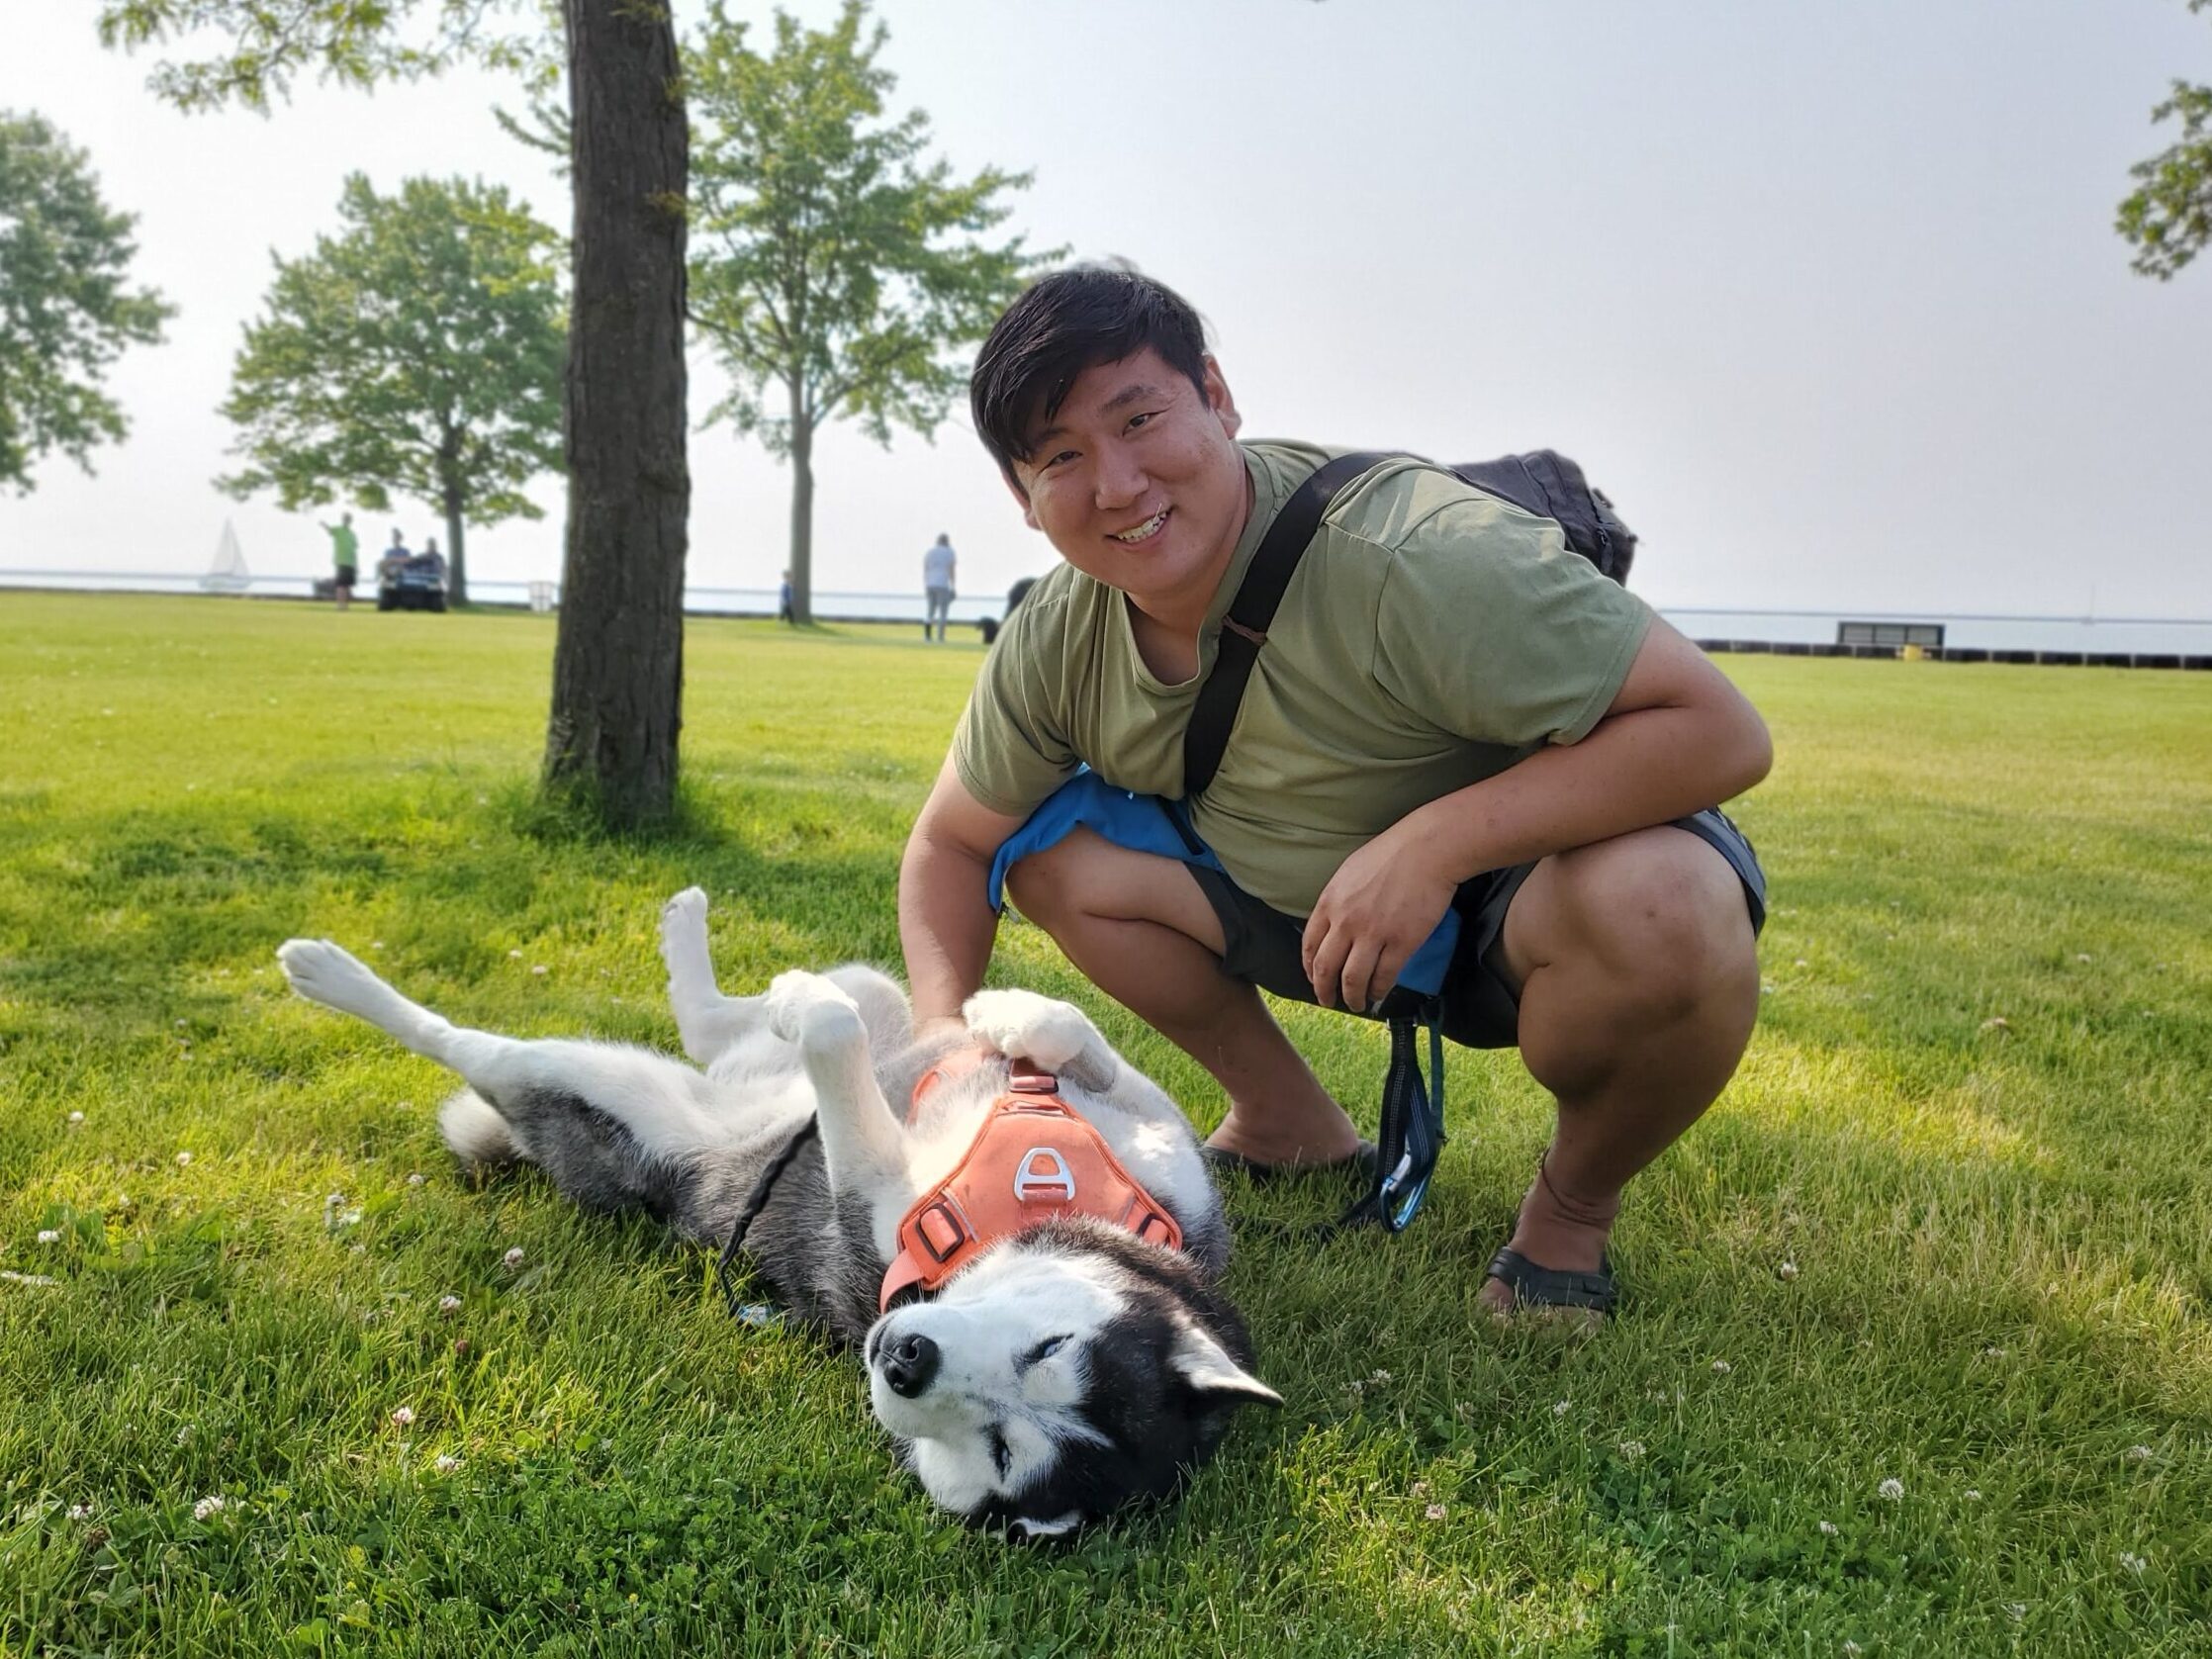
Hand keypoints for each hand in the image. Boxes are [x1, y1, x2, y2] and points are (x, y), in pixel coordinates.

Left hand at [1300, 825, 1458, 1012]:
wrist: (1427, 849)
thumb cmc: (1392, 854)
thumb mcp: (1349, 872)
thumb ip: (1338, 900)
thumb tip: (1333, 923)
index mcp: (1330, 902)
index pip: (1310, 945)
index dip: (1310, 968)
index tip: (1313, 978)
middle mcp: (1346, 921)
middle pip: (1326, 968)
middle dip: (1324, 990)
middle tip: (1327, 1001)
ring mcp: (1373, 934)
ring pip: (1353, 979)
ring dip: (1352, 997)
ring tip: (1356, 1003)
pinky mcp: (1401, 943)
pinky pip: (1384, 976)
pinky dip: (1379, 990)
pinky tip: (1379, 993)